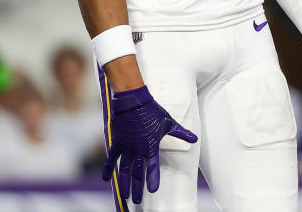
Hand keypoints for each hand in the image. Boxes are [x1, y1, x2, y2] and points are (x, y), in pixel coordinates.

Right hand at [102, 86, 196, 203]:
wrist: (133, 100)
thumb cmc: (152, 110)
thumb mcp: (168, 122)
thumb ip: (180, 133)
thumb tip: (194, 139)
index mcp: (151, 145)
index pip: (153, 166)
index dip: (153, 179)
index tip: (152, 190)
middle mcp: (138, 149)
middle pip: (137, 173)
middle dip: (137, 188)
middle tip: (137, 201)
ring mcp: (126, 146)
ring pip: (125, 170)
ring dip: (125, 183)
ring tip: (125, 196)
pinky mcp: (116, 142)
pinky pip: (111, 159)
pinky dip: (108, 169)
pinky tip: (106, 179)